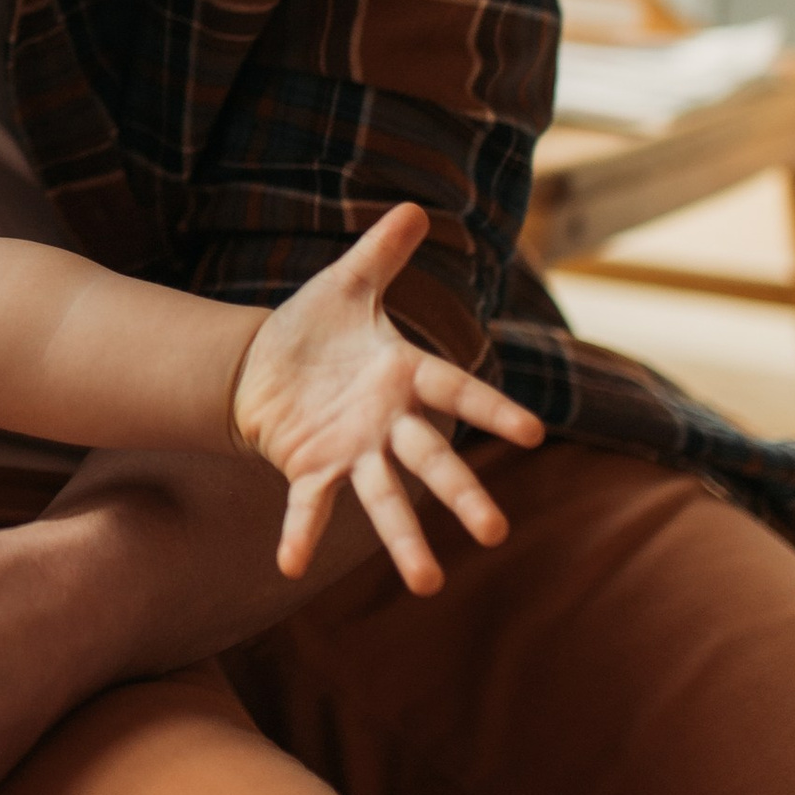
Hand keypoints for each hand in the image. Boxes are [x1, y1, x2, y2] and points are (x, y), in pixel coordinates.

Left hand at [231, 204, 540, 593]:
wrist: (260, 365)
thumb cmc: (314, 328)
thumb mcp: (345, 284)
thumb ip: (381, 254)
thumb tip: (414, 208)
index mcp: (404, 374)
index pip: (455, 392)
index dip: (491, 411)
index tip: (533, 433)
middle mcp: (386, 423)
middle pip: (431, 461)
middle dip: (461, 495)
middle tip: (496, 534)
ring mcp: (351, 452)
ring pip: (383, 499)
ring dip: (403, 540)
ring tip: (425, 586)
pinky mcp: (309, 470)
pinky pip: (308, 506)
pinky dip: (299, 534)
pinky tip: (289, 566)